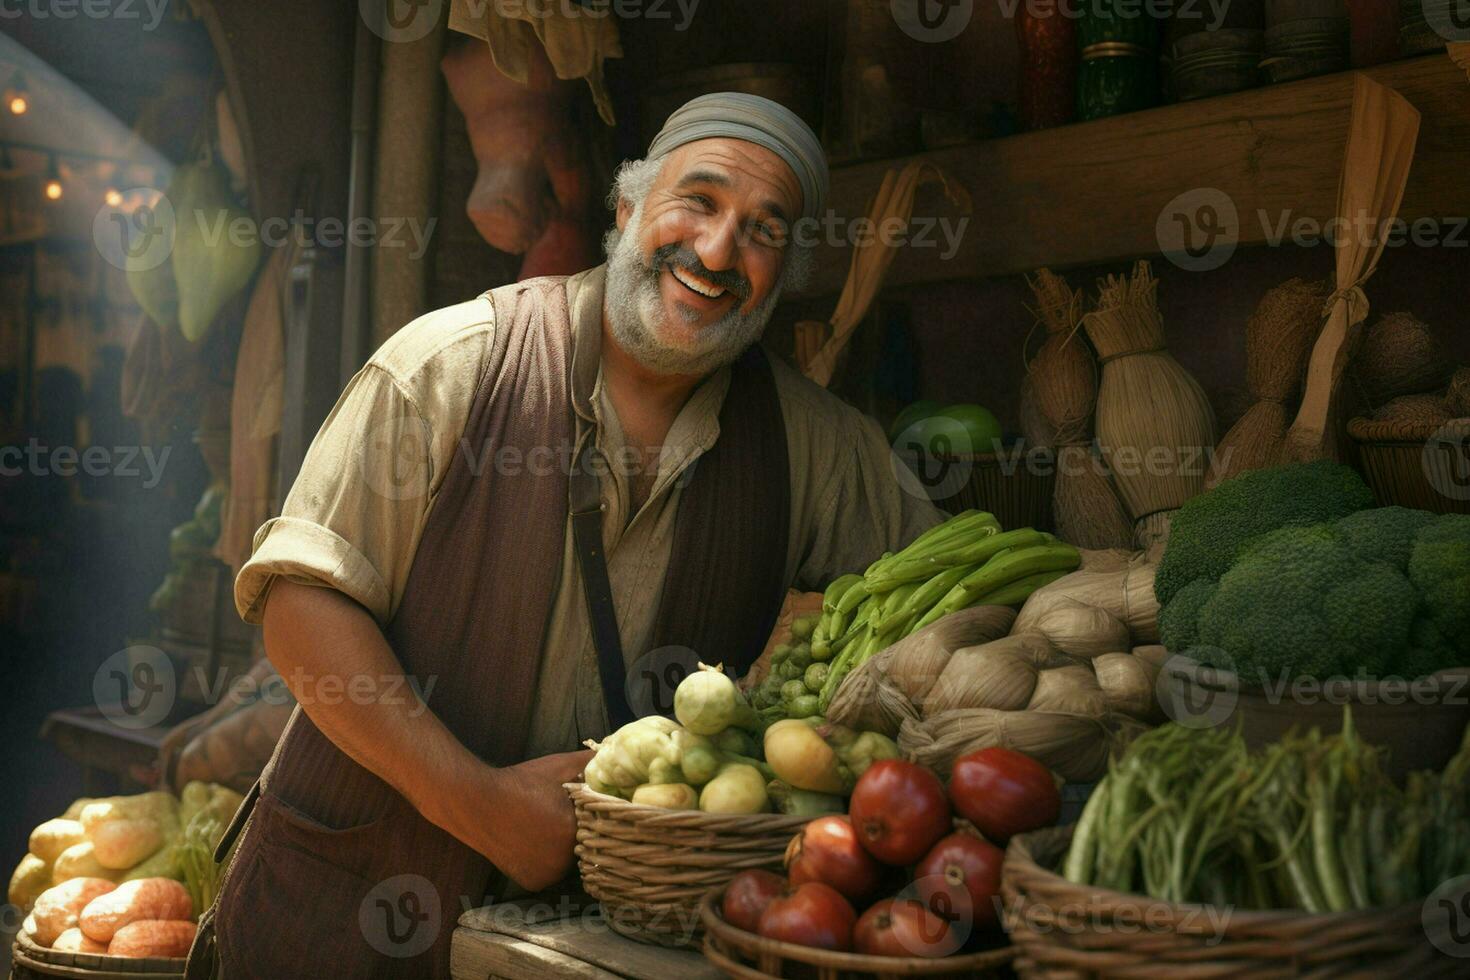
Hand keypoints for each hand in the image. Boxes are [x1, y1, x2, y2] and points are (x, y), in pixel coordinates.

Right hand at [482, 749, 592, 892]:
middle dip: (577, 833)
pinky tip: (534, 842)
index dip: (590, 815)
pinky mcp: (532, 882)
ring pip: (568, 861)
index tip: (577, 806)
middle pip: (584, 846)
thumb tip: (611, 754)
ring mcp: (547, 875)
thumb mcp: (558, 766)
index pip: (598, 826)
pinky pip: (549, 872)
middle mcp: (563, 861)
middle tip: (558, 816)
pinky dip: (546, 861)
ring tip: (545, 827)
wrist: (477, 803)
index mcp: (574, 832)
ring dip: (562, 849)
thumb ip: (589, 761)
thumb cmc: (521, 782)